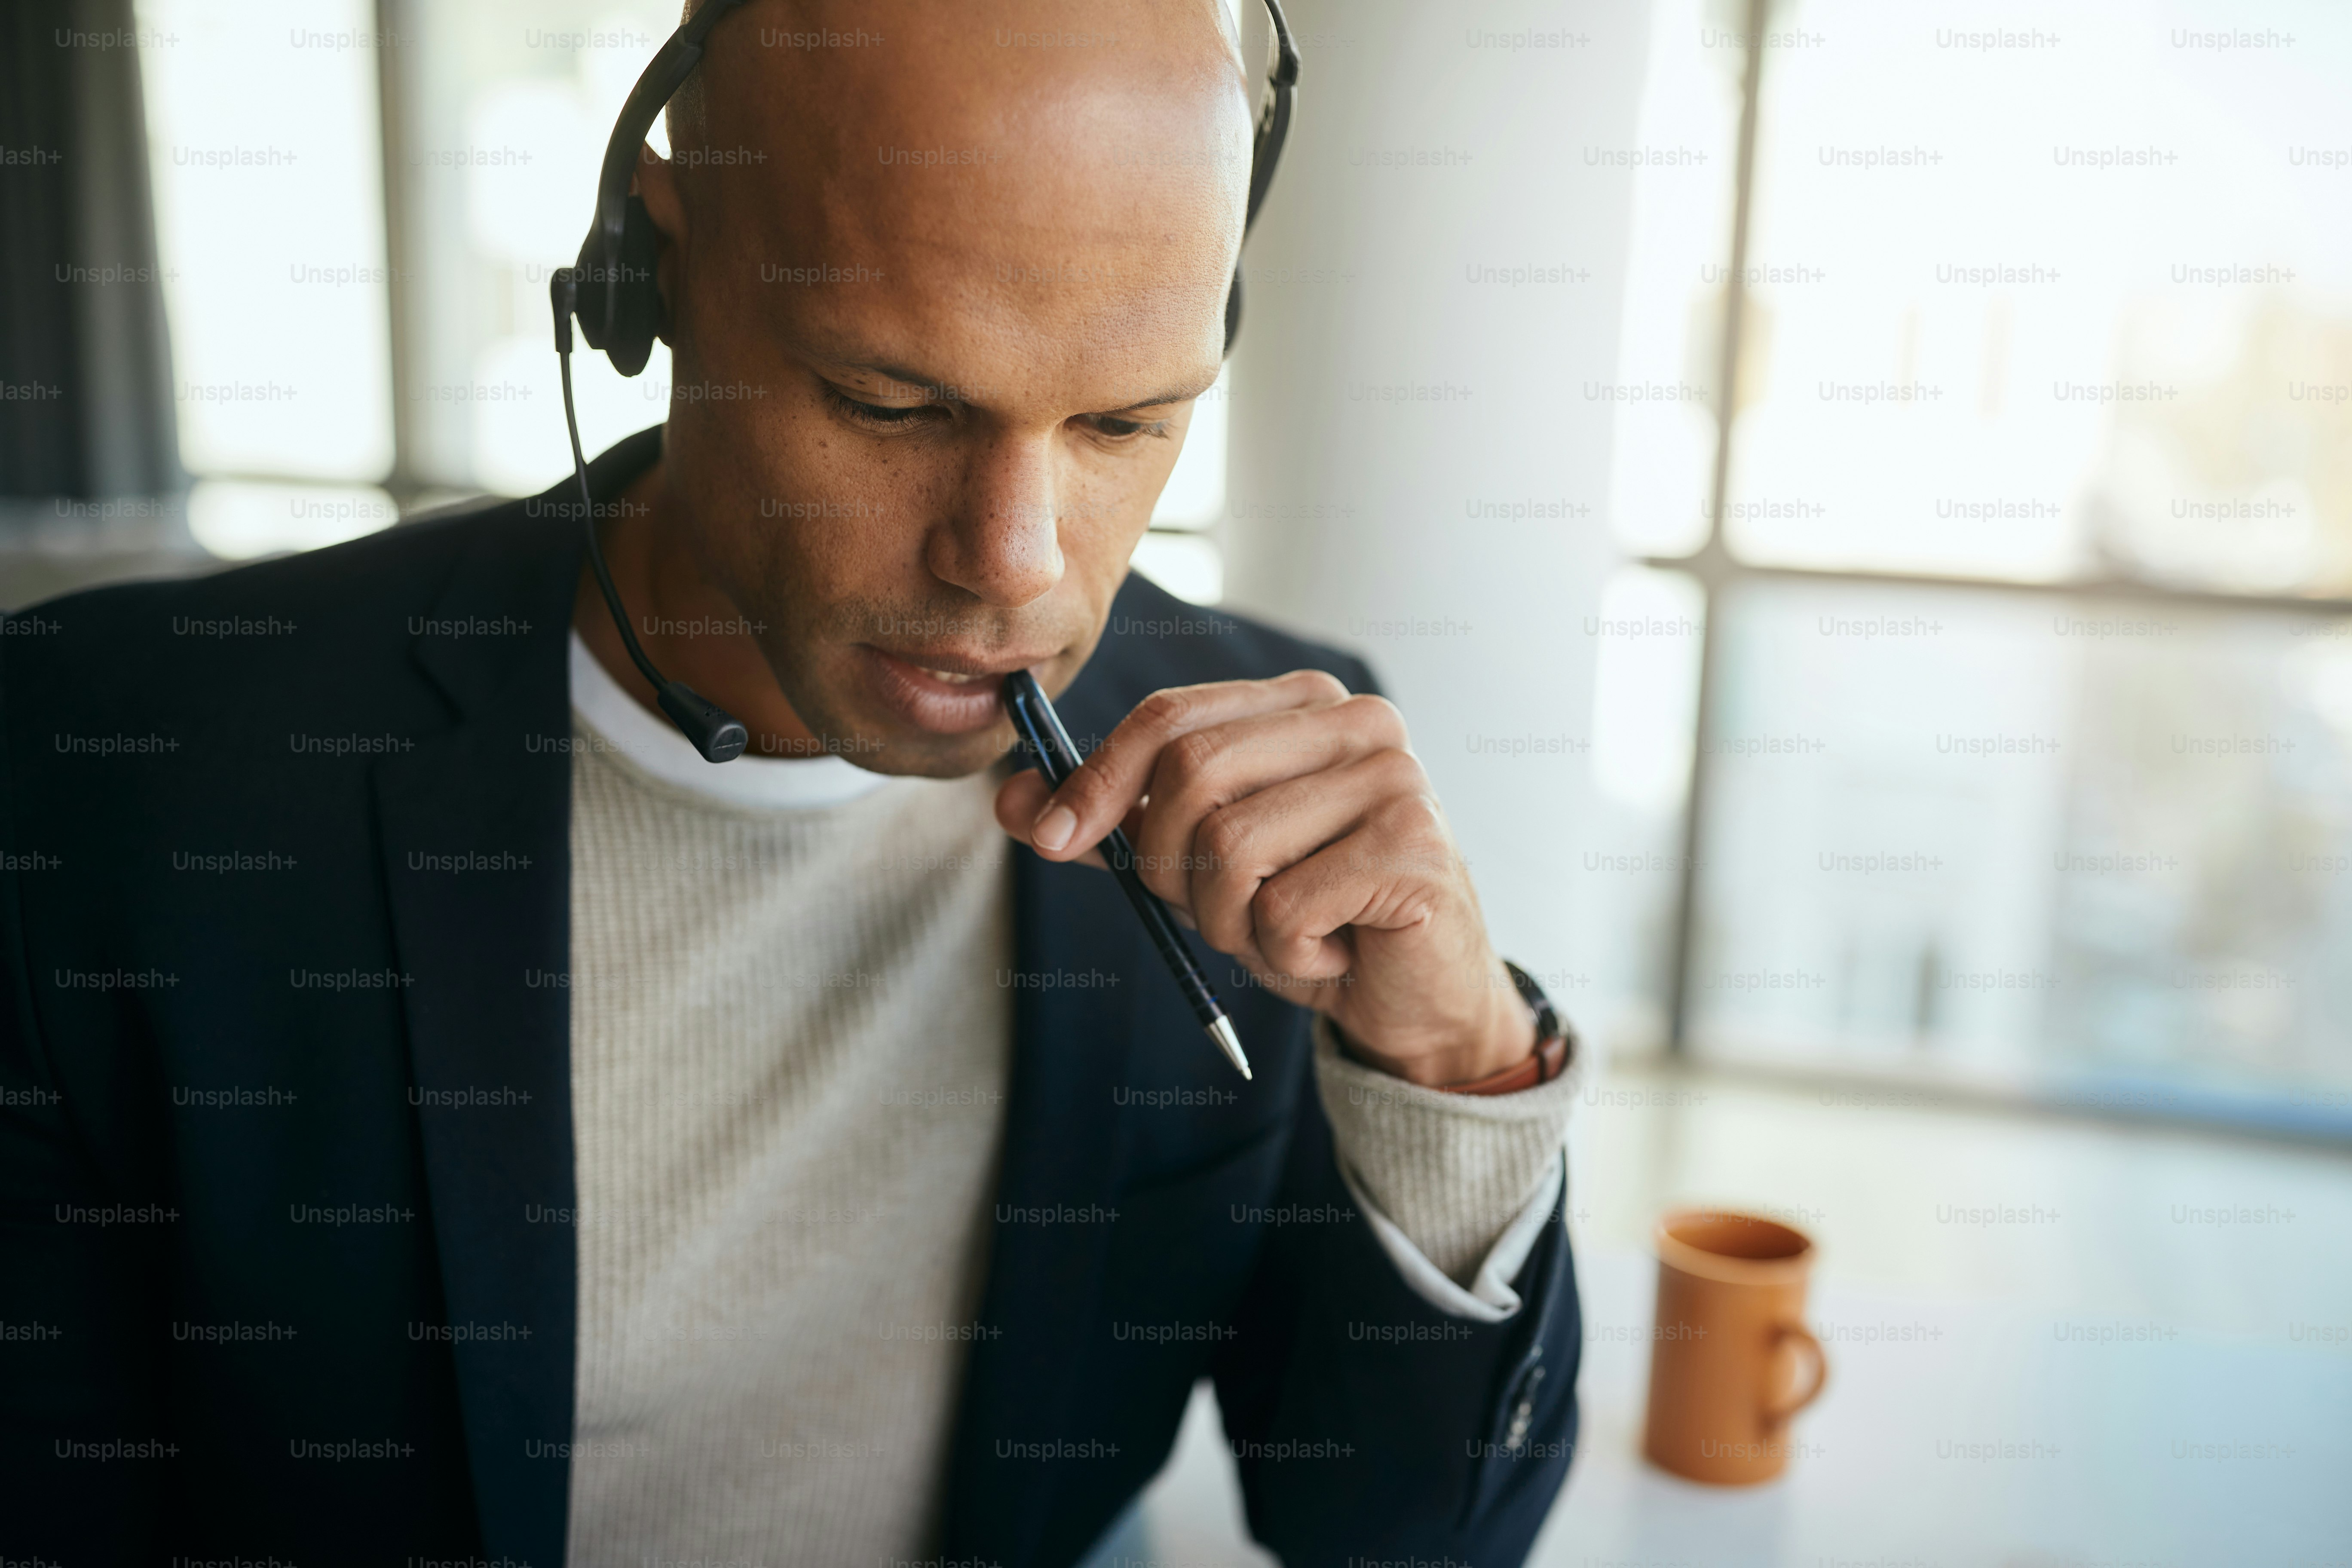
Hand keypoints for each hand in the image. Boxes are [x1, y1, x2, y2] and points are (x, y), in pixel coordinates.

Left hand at [994, 671, 1535, 1086]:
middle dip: (1172, 866)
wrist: (1414, 999)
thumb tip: (1012, 801)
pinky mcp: (1415, 847)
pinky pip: (1286, 907)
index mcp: (1304, 703)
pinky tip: (1334, 950)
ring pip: (1232, 848)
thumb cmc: (1312, 918)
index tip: (1047, 836)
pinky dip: (1287, 952)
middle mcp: (1358, 721)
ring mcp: (1395, 779)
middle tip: (1219, 913)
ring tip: (1284, 931)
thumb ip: (1117, 829)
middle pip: (1193, 774)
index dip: (1097, 778)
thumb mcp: (1198, 869)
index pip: (1173, 716)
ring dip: (1231, 920)